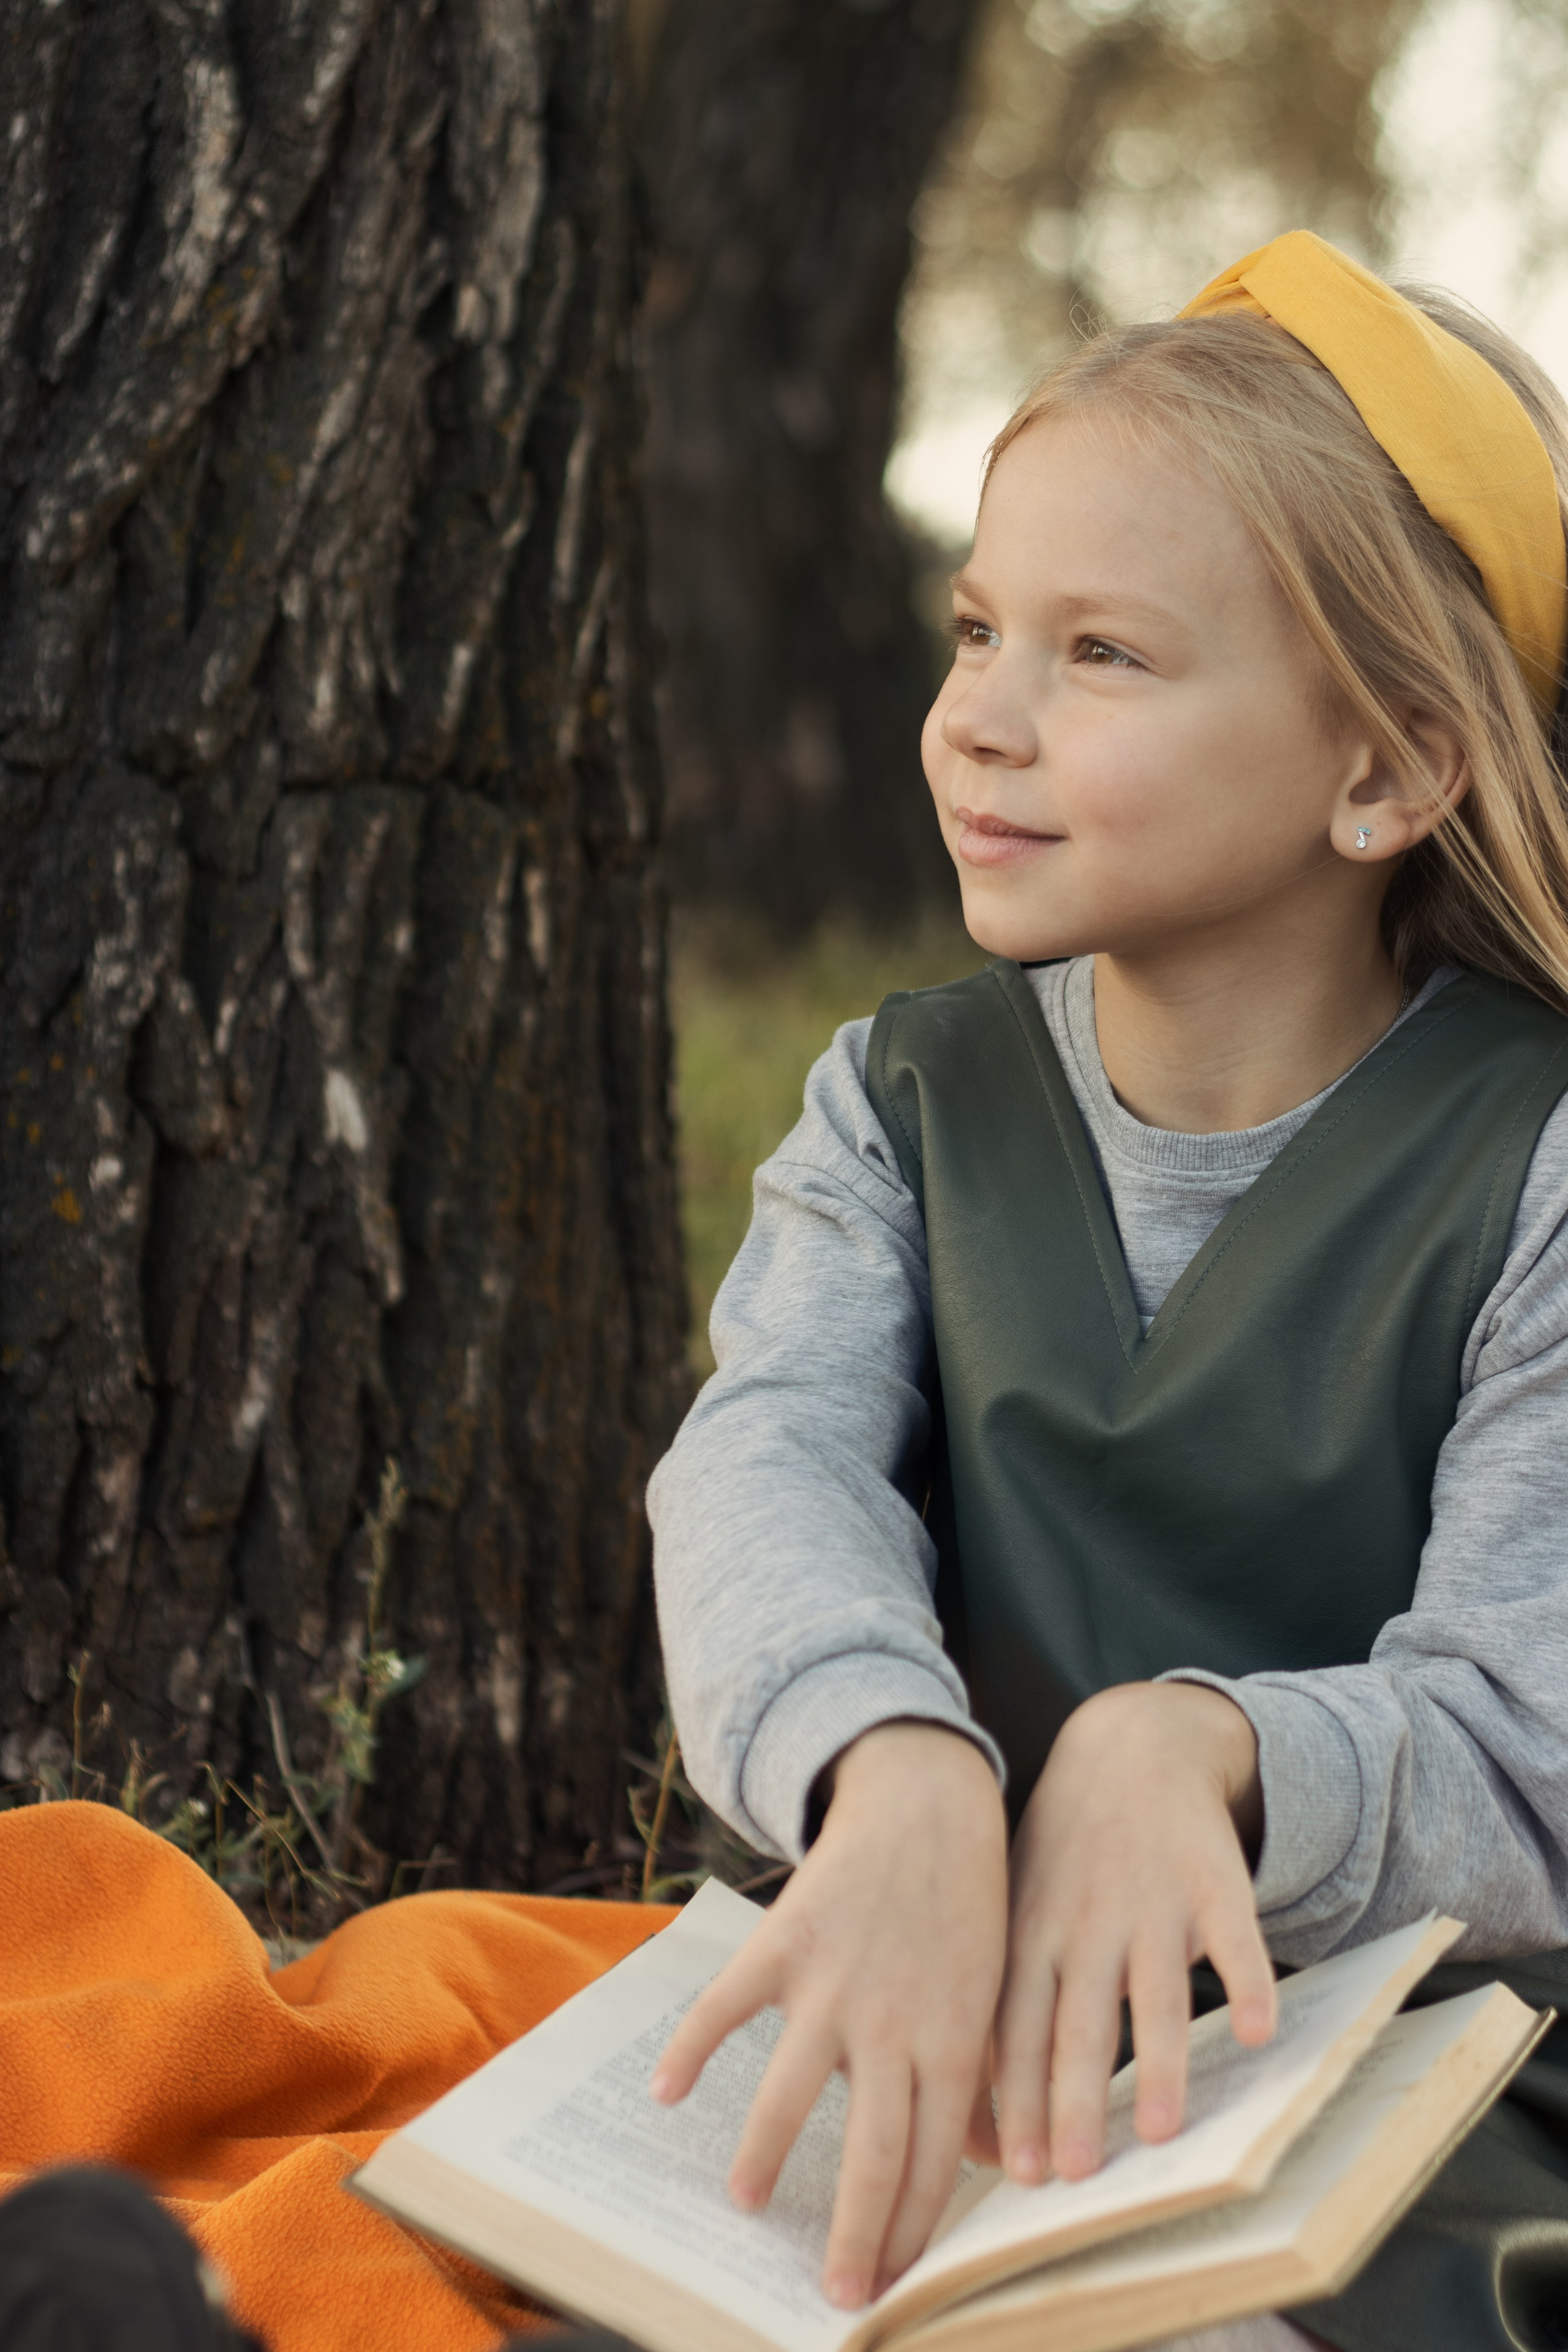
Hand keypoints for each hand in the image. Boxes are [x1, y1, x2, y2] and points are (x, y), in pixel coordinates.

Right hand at [649, 1722, 1007, 2308]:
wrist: (929, 1803)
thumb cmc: (968, 1906)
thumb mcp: (995, 1994)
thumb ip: (989, 2081)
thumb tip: (994, 2167)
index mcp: (953, 2042)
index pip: (934, 2162)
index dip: (913, 2230)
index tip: (892, 2285)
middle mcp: (894, 2023)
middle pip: (873, 2151)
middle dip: (857, 2234)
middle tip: (836, 2295)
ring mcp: (834, 1983)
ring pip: (795, 2092)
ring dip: (769, 2154)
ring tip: (748, 2203)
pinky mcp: (785, 1939)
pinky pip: (729, 2003)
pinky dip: (693, 2045)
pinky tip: (666, 2090)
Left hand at [994, 1681, 1274, 2184]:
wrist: (1129, 1748)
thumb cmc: (1060, 1854)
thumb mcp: (1011, 1910)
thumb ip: (997, 2004)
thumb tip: (972, 2121)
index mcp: (1032, 1936)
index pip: (1015, 2029)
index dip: (1018, 2100)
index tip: (1019, 2173)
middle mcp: (1088, 1925)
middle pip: (1080, 2024)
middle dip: (1076, 2100)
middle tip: (1078, 2174)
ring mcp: (1152, 1903)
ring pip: (1155, 1992)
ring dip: (1161, 2062)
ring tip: (1164, 2131)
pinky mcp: (1213, 1883)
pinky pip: (1234, 1938)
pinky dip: (1246, 1980)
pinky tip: (1256, 2030)